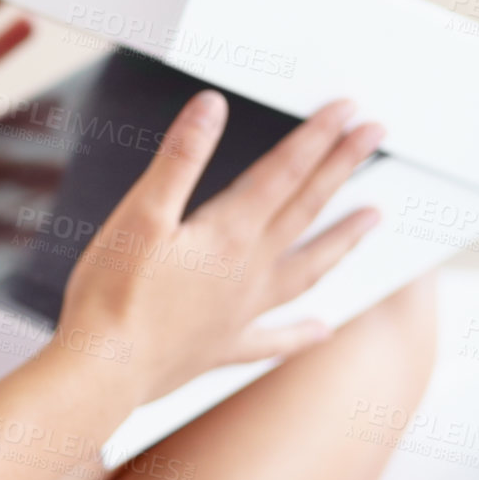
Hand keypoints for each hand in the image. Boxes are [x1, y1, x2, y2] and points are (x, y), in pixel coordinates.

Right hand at [51, 89, 383, 408]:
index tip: (349, 109)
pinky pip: (274, 339)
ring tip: (373, 220)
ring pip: (307, 269)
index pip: (284, 172)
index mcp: (229, 234)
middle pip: (306, 210)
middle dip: (342, 167)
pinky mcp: (222, 347)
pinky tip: (322, 330)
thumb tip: (212, 106)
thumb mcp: (141, 212)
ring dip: (341, 239)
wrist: (103, 373)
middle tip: (376, 135)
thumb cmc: (115, 293)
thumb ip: (181, 158)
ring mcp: (241, 312)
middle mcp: (247, 271)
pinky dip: (301, 333)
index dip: (317, 136)